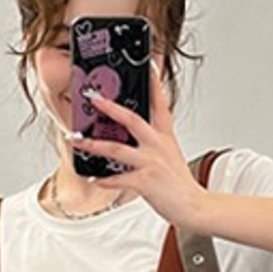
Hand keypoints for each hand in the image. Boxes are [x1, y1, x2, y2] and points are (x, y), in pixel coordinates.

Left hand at [76, 65, 206, 228]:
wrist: (193, 206)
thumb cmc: (179, 183)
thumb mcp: (171, 154)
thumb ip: (155, 142)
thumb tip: (135, 136)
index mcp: (164, 136)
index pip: (160, 103)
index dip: (154, 84)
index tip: (147, 65)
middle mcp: (157, 145)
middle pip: (131, 119)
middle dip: (110, 107)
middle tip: (93, 98)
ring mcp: (150, 162)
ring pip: (117, 149)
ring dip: (95, 145)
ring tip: (79, 142)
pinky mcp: (145, 182)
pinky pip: (119, 178)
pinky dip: (104, 179)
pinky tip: (94, 178)